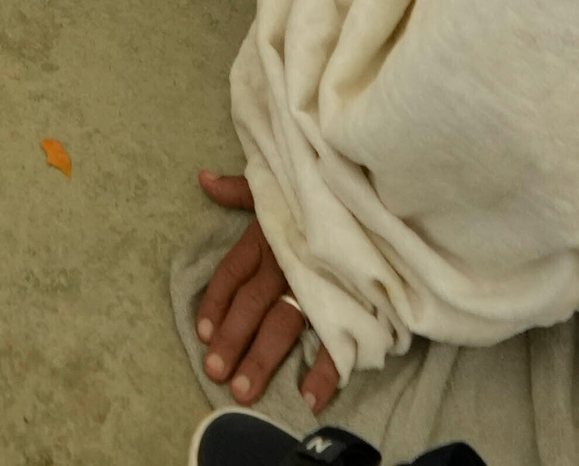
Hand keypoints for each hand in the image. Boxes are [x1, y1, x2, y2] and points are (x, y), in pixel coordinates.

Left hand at [193, 172, 340, 407]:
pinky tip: (309, 398)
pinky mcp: (350, 296)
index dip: (215, 302)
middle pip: (252, 303)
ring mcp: (318, 280)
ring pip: (284, 323)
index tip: (202, 334)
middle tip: (216, 373)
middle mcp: (287, 259)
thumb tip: (204, 180)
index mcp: (267, 234)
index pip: (232, 271)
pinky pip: (336, 336)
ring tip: (245, 391)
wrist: (375, 188)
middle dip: (233, 339)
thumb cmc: (319, 189)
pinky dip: (324, 369)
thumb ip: (241, 189)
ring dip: (263, 358)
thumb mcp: (277, 179)